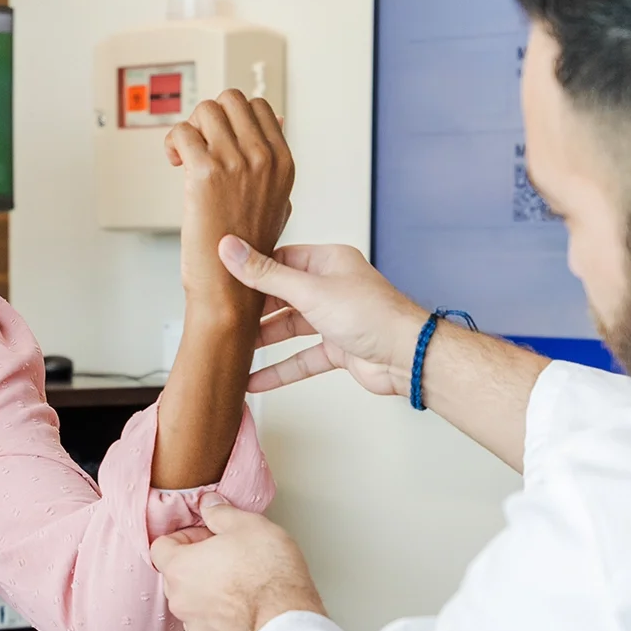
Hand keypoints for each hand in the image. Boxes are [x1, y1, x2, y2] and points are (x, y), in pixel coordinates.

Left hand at [149, 497, 324, 630]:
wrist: (288, 621)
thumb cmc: (270, 574)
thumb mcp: (249, 525)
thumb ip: (221, 513)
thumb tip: (210, 504)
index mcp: (180, 567)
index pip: (161, 547)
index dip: (184, 538)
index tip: (206, 537)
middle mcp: (180, 601)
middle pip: (177, 577)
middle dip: (198, 567)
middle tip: (228, 559)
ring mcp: (196, 628)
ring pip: (194, 606)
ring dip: (210, 595)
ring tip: (241, 588)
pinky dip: (224, 622)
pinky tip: (246, 612)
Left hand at [166, 91, 293, 320]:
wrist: (229, 290)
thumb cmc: (247, 253)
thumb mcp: (277, 201)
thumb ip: (275, 161)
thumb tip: (277, 121)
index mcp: (283, 163)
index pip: (259, 107)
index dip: (232, 118)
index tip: (219, 141)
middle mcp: (263, 159)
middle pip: (230, 100)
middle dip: (209, 117)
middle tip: (199, 144)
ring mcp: (236, 163)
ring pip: (206, 109)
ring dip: (189, 128)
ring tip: (185, 156)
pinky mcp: (205, 173)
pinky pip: (182, 132)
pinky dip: (172, 142)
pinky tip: (175, 163)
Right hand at [215, 237, 429, 396]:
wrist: (407, 357)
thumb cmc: (371, 315)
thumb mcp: (310, 291)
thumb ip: (266, 275)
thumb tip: (230, 250)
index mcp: (328, 262)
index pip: (281, 259)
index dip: (253, 269)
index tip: (223, 277)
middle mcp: (332, 288)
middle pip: (282, 295)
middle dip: (255, 310)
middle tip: (223, 317)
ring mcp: (334, 319)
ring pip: (290, 328)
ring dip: (264, 341)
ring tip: (233, 349)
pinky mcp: (337, 349)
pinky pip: (301, 358)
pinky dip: (280, 370)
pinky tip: (255, 380)